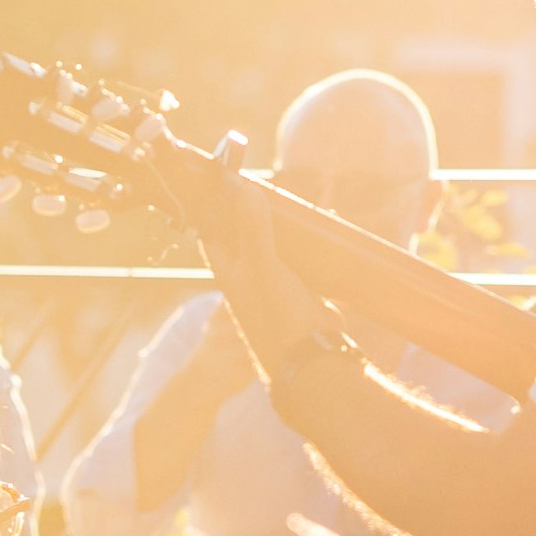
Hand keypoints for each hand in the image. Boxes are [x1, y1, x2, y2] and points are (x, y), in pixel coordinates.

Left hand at [187, 171, 349, 389]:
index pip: (211, 231)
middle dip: (255, 210)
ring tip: (295, 199)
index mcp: (229, 270)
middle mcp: (249, 275)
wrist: (311, 355)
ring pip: (276, 244)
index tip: (223, 181)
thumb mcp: (263, 267)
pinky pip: (302, 257)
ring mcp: (275, 281)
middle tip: (266, 184)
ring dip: (284, 225)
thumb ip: (254, 230)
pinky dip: (310, 241)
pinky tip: (324, 224)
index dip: (214, 207)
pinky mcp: (301, 287)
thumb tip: (246, 189)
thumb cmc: (277, 315)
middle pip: (245, 234)